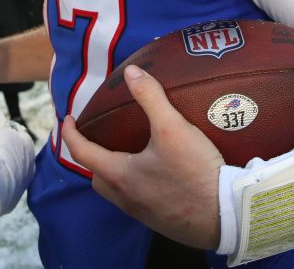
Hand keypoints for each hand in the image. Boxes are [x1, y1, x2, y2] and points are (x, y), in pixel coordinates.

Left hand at [61, 64, 223, 249]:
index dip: (70, 133)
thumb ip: (150, 97)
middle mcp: (126, 198)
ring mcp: (142, 212)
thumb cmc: (195, 173)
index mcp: (120, 175)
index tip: (67, 119)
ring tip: (131, 153)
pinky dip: (137, 184)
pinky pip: (138, 200)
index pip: (82, 152)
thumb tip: (131, 73)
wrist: (226, 216)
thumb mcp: (173, 128)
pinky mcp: (161, 220)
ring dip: (116, 173)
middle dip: (93, 157)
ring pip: (116, 191)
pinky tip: (158, 173)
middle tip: (101, 138)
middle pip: (97, 176)